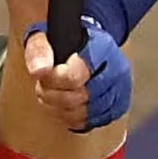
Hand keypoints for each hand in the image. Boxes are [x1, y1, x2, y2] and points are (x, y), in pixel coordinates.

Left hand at [22, 16, 131, 131]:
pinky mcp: (116, 109)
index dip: (52, 79)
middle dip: (52, 94)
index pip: (74, 76)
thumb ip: (40, 50)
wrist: (86, 45)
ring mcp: (119, 92)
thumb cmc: (66, 41)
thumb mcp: (46, 36)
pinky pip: (87, 123)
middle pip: (78, 98)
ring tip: (52, 91)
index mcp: (102, 48)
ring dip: (59, 107)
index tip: (41, 75)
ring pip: (82, 114)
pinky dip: (70, 116)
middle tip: (44, 83)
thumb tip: (39, 70)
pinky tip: (64, 103)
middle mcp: (117, 71)